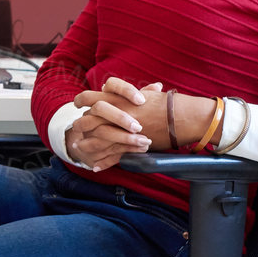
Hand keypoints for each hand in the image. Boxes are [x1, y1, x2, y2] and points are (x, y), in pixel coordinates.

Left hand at [66, 77, 222, 160]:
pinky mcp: (128, 147)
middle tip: (76, 127)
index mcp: (117, 99)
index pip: (91, 97)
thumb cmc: (166, 104)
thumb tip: (115, 89)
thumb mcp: (145, 95)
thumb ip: (128, 93)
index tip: (78, 103)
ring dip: (86, 144)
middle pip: (88, 119)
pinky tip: (95, 166)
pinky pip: (111, 156)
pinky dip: (103, 162)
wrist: (181, 118)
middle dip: (80, 124)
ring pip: (95, 139)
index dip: (82, 99)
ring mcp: (120, 131)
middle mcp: (115, 115)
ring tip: (78, 148)